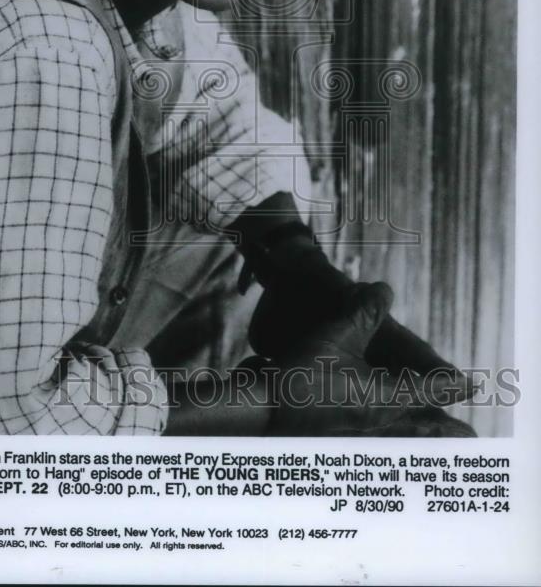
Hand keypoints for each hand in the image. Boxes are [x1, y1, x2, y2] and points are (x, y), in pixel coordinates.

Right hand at [250, 282, 475, 436]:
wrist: (262, 410)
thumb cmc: (302, 372)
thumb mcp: (336, 333)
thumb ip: (364, 311)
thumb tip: (384, 290)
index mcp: (386, 398)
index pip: (431, 389)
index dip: (451, 384)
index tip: (470, 385)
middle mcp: (378, 422)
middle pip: (423, 430)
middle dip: (444, 429)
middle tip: (468, 434)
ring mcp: (356, 436)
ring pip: (400, 440)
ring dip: (418, 436)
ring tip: (431, 437)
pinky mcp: (335, 441)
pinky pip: (373, 443)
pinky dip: (387, 440)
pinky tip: (376, 434)